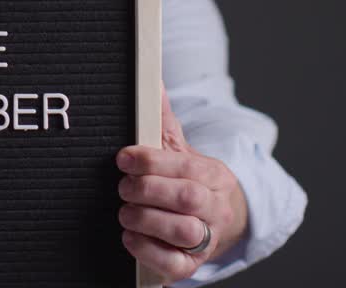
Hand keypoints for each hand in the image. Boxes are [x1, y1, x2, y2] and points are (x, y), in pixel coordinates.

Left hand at [116, 87, 247, 284]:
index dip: (151, 161)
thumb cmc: (193, 184)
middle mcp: (215, 206)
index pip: (185, 165)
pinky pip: (174, 263)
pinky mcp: (192, 264)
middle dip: (148, 190)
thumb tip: (153, 81)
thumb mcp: (183, 151)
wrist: (222, 223)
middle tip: (123, 187)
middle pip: (186, 197)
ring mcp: (207, 237)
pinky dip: (148, 250)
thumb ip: (163, 121)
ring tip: (126, 212)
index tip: (123, 158)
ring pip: (184, 231)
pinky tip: (130, 237)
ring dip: (147, 219)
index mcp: (213, 174)